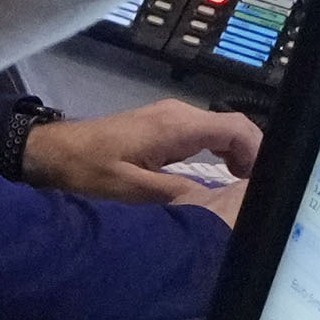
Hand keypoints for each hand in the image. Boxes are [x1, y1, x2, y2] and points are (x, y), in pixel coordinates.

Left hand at [24, 100, 256, 204]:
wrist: (53, 152)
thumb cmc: (88, 170)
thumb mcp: (132, 191)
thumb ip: (178, 195)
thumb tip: (218, 204)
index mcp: (176, 126)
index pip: (236, 128)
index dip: (259, 152)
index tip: (265, 182)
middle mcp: (178, 115)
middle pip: (234, 127)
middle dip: (253, 156)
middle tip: (258, 191)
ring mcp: (171, 118)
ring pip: (221, 130)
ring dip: (238, 155)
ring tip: (245, 187)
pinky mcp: (164, 127)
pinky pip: (205, 134)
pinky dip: (221, 152)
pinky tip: (223, 175)